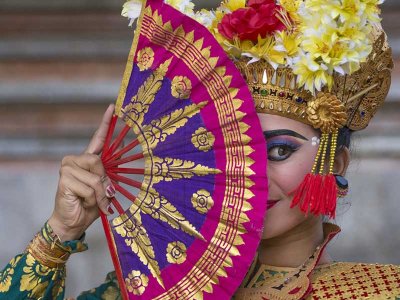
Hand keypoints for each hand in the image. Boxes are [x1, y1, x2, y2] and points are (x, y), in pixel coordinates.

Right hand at [48, 104, 114, 241]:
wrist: (74, 222)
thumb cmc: (90, 204)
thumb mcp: (105, 188)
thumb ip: (109, 175)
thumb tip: (115, 166)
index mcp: (87, 159)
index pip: (98, 138)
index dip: (105, 122)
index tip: (112, 107)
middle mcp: (75, 160)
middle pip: (99, 161)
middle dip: (105, 182)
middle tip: (104, 194)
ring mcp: (67, 168)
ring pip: (96, 177)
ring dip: (99, 193)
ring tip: (94, 201)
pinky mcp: (64, 180)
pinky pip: (89, 188)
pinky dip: (92, 199)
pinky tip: (84, 202)